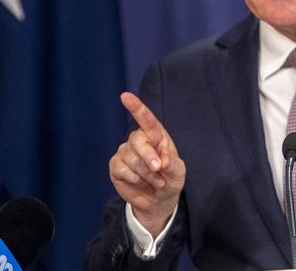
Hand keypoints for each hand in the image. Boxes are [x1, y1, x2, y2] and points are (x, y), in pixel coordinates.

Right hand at [109, 92, 185, 236]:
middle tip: (159, 169)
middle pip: (137, 140)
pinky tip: (139, 182)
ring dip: (146, 173)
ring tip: (156, 180)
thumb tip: (160, 161)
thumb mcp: (178, 172)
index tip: (125, 96)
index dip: (136, 107)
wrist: (159, 200)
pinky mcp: (116, 166)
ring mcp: (126, 152)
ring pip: (131, 158)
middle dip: (148, 156)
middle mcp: (139, 140)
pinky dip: (134, 178)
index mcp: (156, 135)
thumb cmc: (170, 179)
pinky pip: (121, 169)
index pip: (146, 119)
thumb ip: (171, 164)